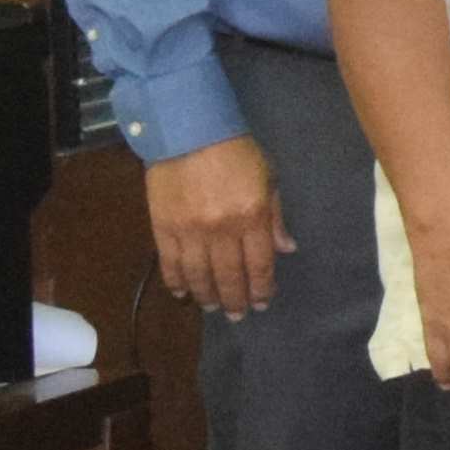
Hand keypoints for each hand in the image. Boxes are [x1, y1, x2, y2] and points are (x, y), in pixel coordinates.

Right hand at [143, 138, 283, 317]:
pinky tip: (182, 293)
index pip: (259, 264)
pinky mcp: (163, 227)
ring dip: (206, 295)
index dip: (260, 288)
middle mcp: (221, 230)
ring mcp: (189, 231)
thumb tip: (286, 249)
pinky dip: (176, 281)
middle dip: (235, 299)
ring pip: (198, 275)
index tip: (262, 303)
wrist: (188, 133)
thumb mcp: (269, 179)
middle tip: (237, 315)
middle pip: (229, 275)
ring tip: (213, 307)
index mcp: (251, 217)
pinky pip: (170, 263)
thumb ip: (275, 217)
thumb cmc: (236, 153)